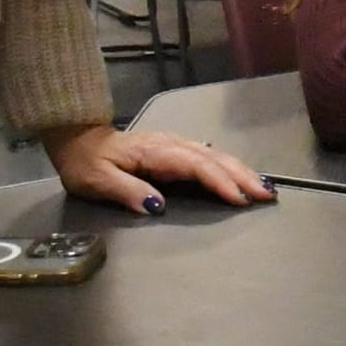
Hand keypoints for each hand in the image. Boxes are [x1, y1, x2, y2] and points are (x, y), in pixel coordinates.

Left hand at [45, 120, 274, 216]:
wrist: (78, 139)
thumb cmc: (86, 163)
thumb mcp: (96, 180)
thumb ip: (126, 191)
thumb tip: (157, 205)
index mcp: (154, 153)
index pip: (194, 166)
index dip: (218, 181)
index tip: (239, 198)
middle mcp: (170, 145)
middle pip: (213, 159)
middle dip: (243, 176)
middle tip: (267, 194)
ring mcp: (175, 145)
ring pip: (216, 156)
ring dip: (242, 171)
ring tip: (265, 187)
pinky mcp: (175, 150)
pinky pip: (209, 157)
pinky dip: (230, 167)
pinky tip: (243, 176)